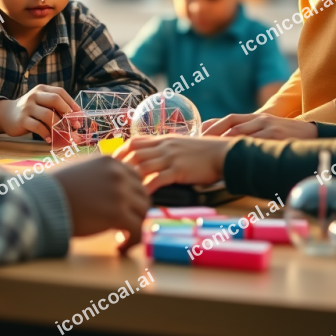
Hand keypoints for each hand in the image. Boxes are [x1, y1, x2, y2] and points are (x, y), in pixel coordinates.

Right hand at [0, 85, 79, 142]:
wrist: (6, 115)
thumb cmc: (30, 110)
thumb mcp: (41, 103)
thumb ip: (55, 107)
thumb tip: (76, 119)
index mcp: (42, 89)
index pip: (60, 92)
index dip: (72, 103)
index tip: (80, 115)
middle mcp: (34, 96)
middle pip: (55, 100)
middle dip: (68, 114)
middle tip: (75, 125)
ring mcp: (27, 107)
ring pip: (48, 115)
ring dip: (59, 126)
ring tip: (64, 135)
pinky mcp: (21, 120)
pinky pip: (38, 127)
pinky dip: (46, 134)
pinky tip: (50, 139)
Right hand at [53, 157, 149, 251]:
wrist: (43, 200)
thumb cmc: (54, 188)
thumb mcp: (80, 169)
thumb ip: (98, 174)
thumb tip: (106, 187)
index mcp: (110, 162)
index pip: (135, 178)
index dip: (131, 196)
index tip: (121, 209)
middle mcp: (118, 174)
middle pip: (143, 194)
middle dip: (135, 211)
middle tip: (122, 226)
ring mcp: (120, 193)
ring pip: (144, 212)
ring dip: (135, 226)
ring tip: (120, 237)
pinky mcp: (117, 213)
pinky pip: (138, 230)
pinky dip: (132, 241)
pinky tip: (119, 247)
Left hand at [115, 135, 232, 192]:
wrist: (224, 154)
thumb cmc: (204, 153)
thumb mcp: (182, 146)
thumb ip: (166, 150)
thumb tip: (153, 159)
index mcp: (164, 139)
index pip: (135, 141)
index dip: (121, 151)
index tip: (112, 162)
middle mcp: (164, 146)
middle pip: (134, 152)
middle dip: (119, 165)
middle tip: (110, 178)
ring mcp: (171, 157)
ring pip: (143, 164)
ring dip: (130, 177)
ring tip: (120, 189)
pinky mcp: (179, 170)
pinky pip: (158, 178)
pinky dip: (147, 187)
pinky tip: (141, 196)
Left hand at [201, 112, 317, 139]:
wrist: (314, 135)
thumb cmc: (289, 136)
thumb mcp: (270, 131)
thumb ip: (254, 134)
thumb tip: (234, 145)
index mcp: (257, 117)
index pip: (229, 118)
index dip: (213, 124)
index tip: (198, 133)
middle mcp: (260, 119)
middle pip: (230, 124)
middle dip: (212, 133)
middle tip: (198, 143)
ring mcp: (267, 126)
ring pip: (238, 133)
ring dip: (222, 142)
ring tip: (209, 150)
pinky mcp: (275, 135)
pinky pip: (253, 142)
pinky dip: (241, 148)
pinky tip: (231, 155)